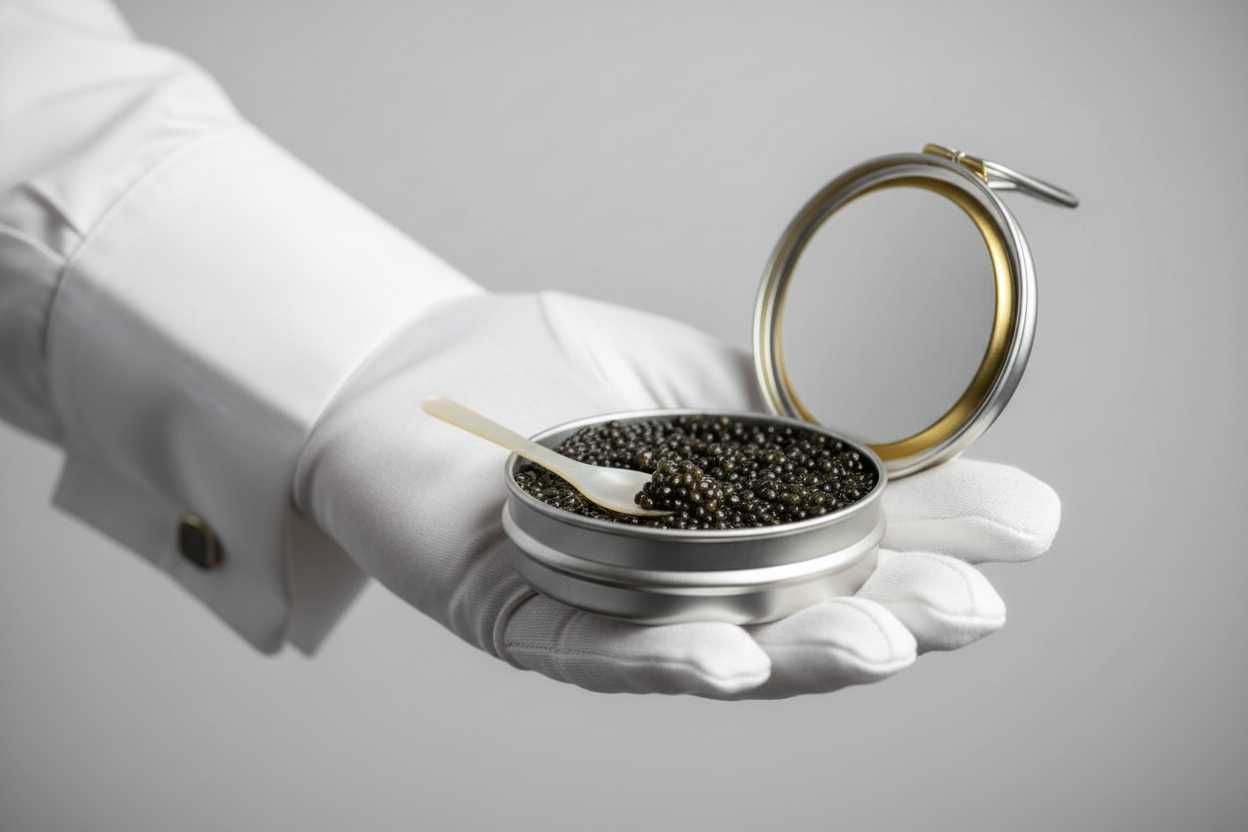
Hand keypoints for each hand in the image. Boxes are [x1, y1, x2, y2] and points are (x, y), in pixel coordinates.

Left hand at [294, 292, 1058, 696]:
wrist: (417, 364)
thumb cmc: (559, 373)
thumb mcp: (699, 386)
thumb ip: (797, 418)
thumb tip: (931, 429)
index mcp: (735, 535)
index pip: (848, 556)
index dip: (931, 553)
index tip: (1023, 531)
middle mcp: (683, 591)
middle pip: (798, 624)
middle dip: (891, 619)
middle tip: (970, 610)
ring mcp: (609, 614)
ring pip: (718, 655)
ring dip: (803, 658)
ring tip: (882, 645)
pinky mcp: (524, 620)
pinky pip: (598, 655)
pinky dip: (668, 659)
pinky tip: (732, 658)